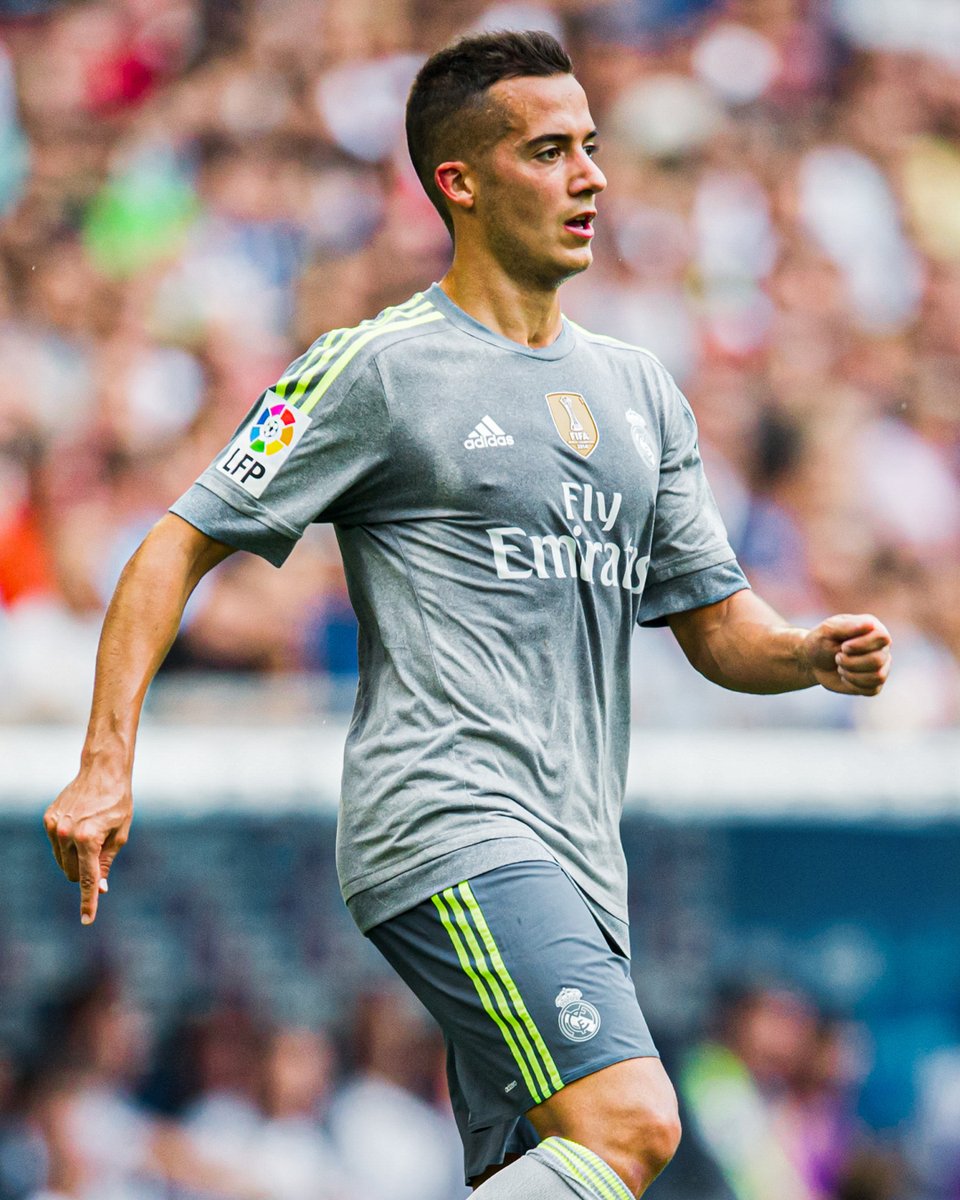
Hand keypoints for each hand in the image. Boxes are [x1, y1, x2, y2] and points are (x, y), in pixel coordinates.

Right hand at [43, 772, 131, 924]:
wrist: (103, 771)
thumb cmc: (117, 803)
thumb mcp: (119, 835)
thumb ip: (106, 863)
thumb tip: (101, 888)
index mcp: (88, 839)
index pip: (87, 879)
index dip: (89, 901)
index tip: (87, 920)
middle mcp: (67, 834)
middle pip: (72, 873)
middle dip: (85, 873)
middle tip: (101, 853)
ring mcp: (54, 826)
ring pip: (62, 861)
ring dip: (76, 858)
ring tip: (92, 833)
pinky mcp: (48, 819)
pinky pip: (57, 845)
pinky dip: (68, 844)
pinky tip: (80, 824)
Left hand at [800, 614, 891, 696]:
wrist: (812, 662)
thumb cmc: (821, 642)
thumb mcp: (828, 630)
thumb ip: (848, 626)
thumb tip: (871, 625)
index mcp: (874, 628)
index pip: (882, 637)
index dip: (862, 645)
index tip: (844, 647)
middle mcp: (882, 647)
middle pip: (878, 660)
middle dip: (851, 662)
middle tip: (837, 657)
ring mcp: (881, 666)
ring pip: (877, 676)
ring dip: (851, 674)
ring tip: (840, 666)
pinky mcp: (875, 683)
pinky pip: (872, 690)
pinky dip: (853, 685)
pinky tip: (845, 676)